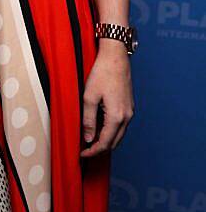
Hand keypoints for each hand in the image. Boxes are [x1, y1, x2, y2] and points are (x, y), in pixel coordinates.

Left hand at [80, 40, 133, 157]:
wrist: (115, 57)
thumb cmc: (102, 73)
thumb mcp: (89, 97)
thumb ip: (89, 120)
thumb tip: (88, 138)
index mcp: (117, 117)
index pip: (105, 143)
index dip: (92, 151)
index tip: (82, 154)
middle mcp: (127, 117)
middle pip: (114, 142)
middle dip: (99, 148)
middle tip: (85, 149)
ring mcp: (130, 112)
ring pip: (118, 135)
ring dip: (105, 140)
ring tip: (90, 138)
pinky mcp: (129, 106)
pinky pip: (120, 125)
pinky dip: (110, 131)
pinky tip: (100, 126)